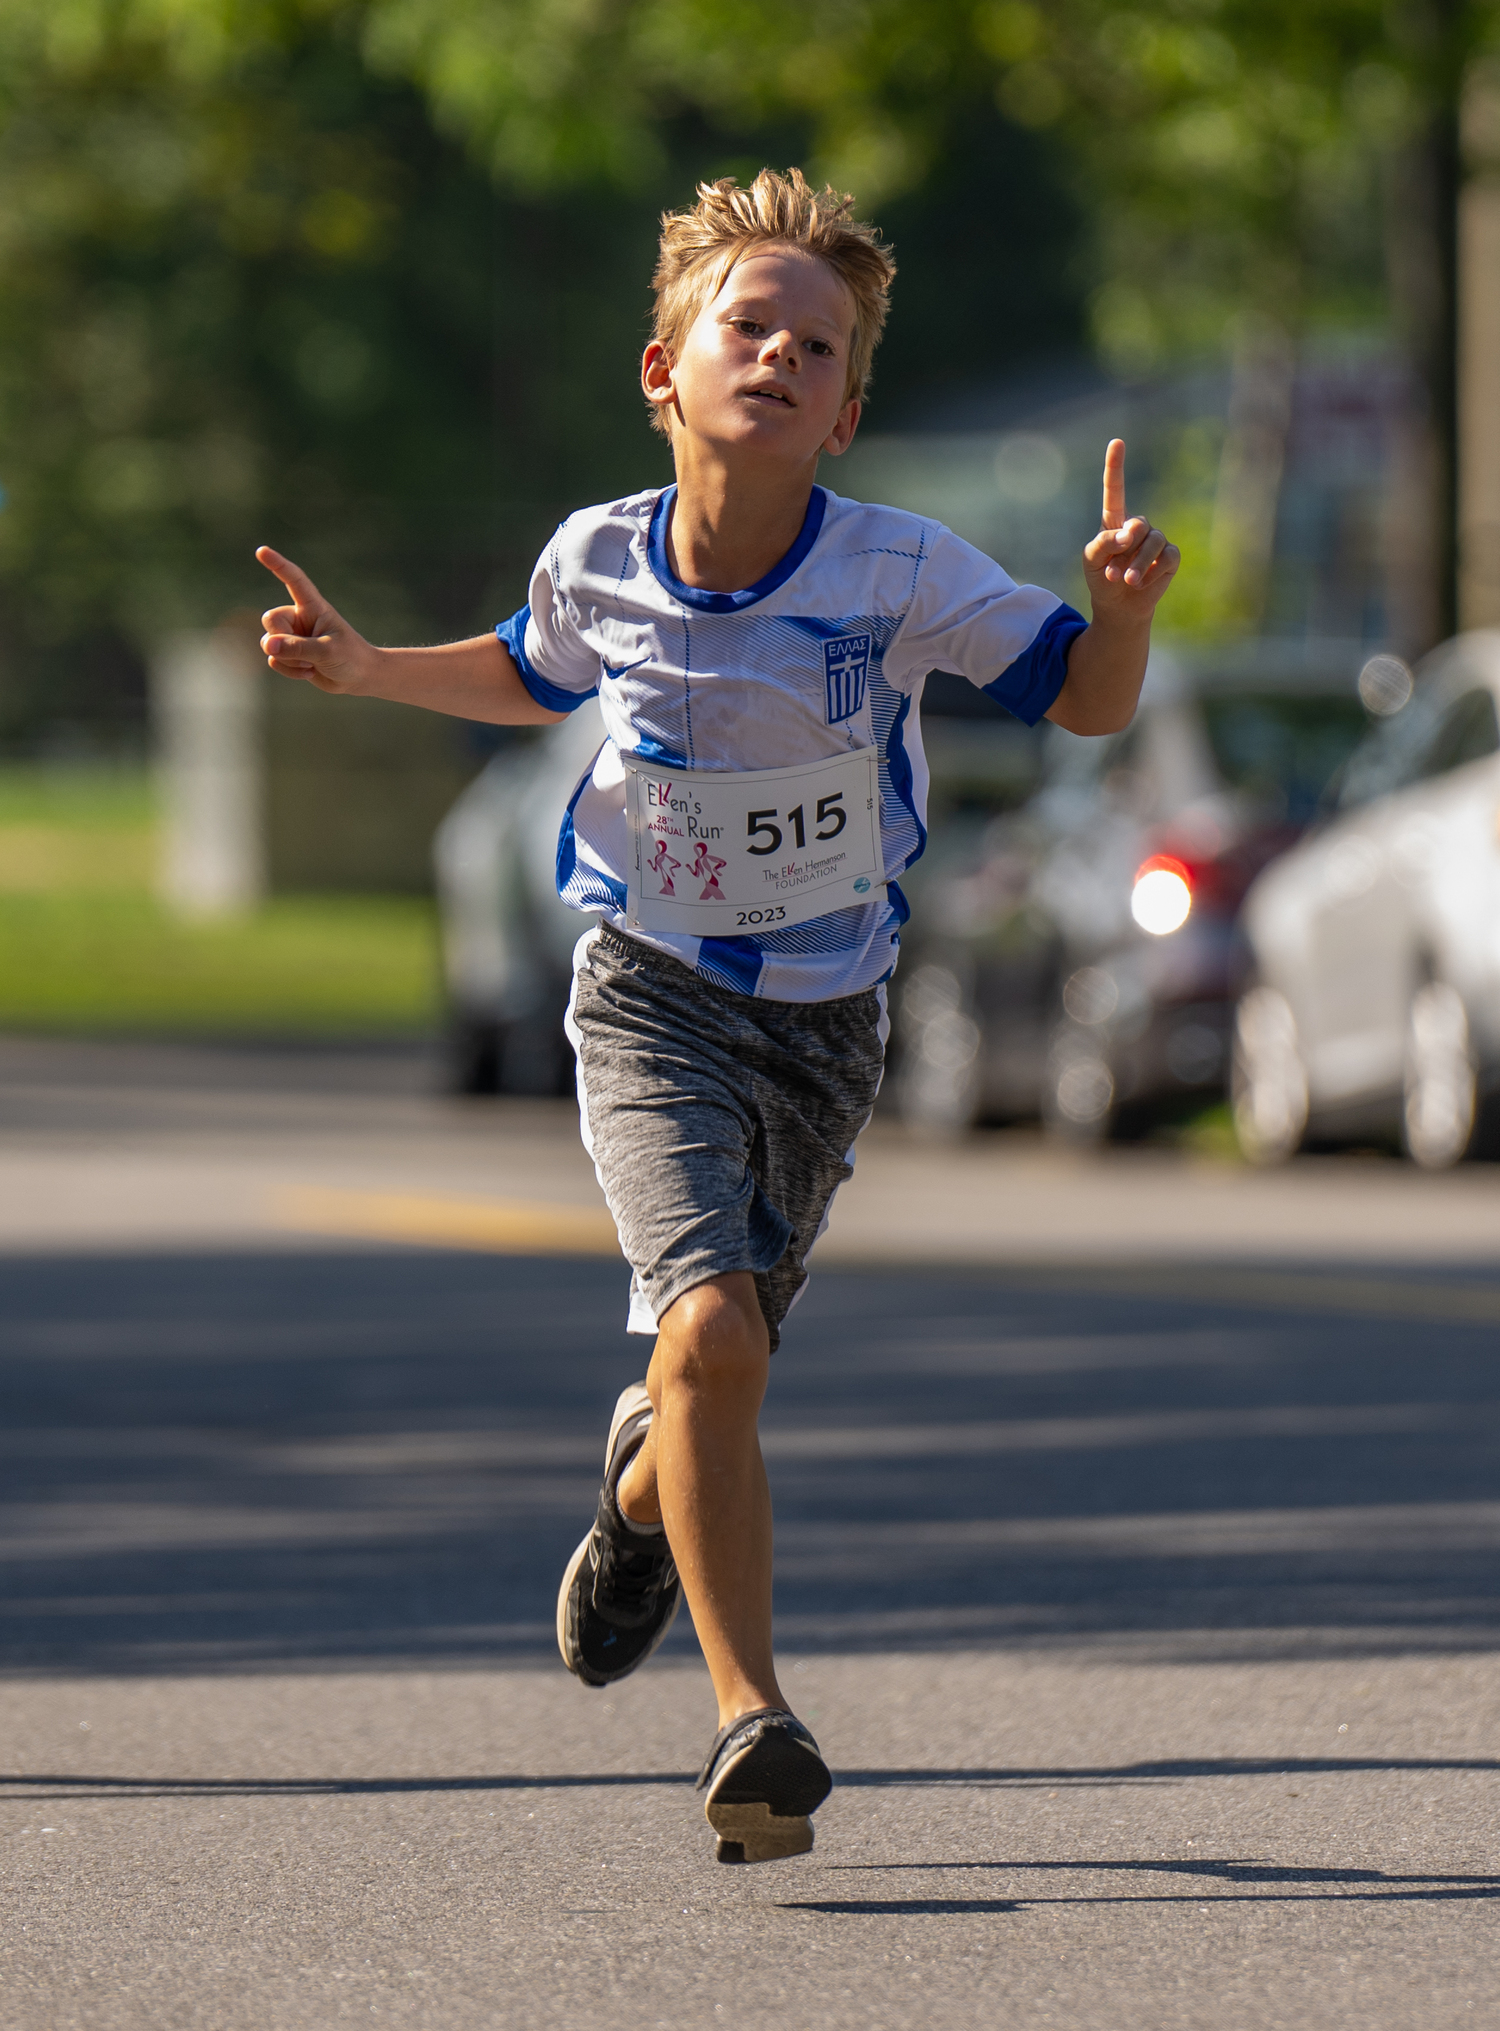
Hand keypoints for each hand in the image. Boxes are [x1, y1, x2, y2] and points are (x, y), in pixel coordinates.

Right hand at [256, 546, 375, 693]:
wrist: (360, 678)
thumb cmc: (351, 658)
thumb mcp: (327, 652)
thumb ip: (297, 648)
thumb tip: (269, 645)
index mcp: (313, 607)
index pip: (294, 580)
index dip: (278, 565)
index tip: (262, 551)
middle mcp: (300, 617)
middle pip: (270, 619)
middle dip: (282, 639)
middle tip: (307, 653)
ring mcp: (293, 635)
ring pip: (269, 643)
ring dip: (288, 659)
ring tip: (312, 664)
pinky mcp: (290, 653)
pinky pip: (274, 660)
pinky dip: (288, 670)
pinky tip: (309, 672)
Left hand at [1081, 440, 1178, 622]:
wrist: (1119, 607)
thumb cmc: (1101, 579)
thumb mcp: (1091, 561)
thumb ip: (1102, 543)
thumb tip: (1127, 534)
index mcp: (1115, 521)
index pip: (1116, 490)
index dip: (1115, 466)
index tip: (1116, 442)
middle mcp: (1138, 527)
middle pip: (1137, 525)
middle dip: (1125, 551)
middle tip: (1113, 573)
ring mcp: (1156, 540)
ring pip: (1153, 542)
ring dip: (1137, 565)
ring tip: (1127, 581)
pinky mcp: (1170, 557)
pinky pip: (1167, 558)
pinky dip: (1153, 573)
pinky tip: (1142, 584)